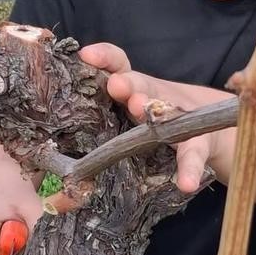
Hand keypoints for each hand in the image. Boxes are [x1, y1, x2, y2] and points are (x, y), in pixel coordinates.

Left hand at [79, 42, 216, 193]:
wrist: (205, 130)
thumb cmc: (147, 131)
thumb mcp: (120, 132)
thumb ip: (89, 155)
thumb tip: (50, 198)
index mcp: (130, 91)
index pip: (117, 66)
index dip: (103, 58)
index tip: (86, 56)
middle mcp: (152, 98)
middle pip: (140, 84)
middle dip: (127, 84)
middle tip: (116, 86)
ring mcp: (176, 119)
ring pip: (166, 109)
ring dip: (154, 107)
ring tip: (142, 109)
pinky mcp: (196, 143)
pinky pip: (193, 156)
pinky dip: (190, 169)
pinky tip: (186, 183)